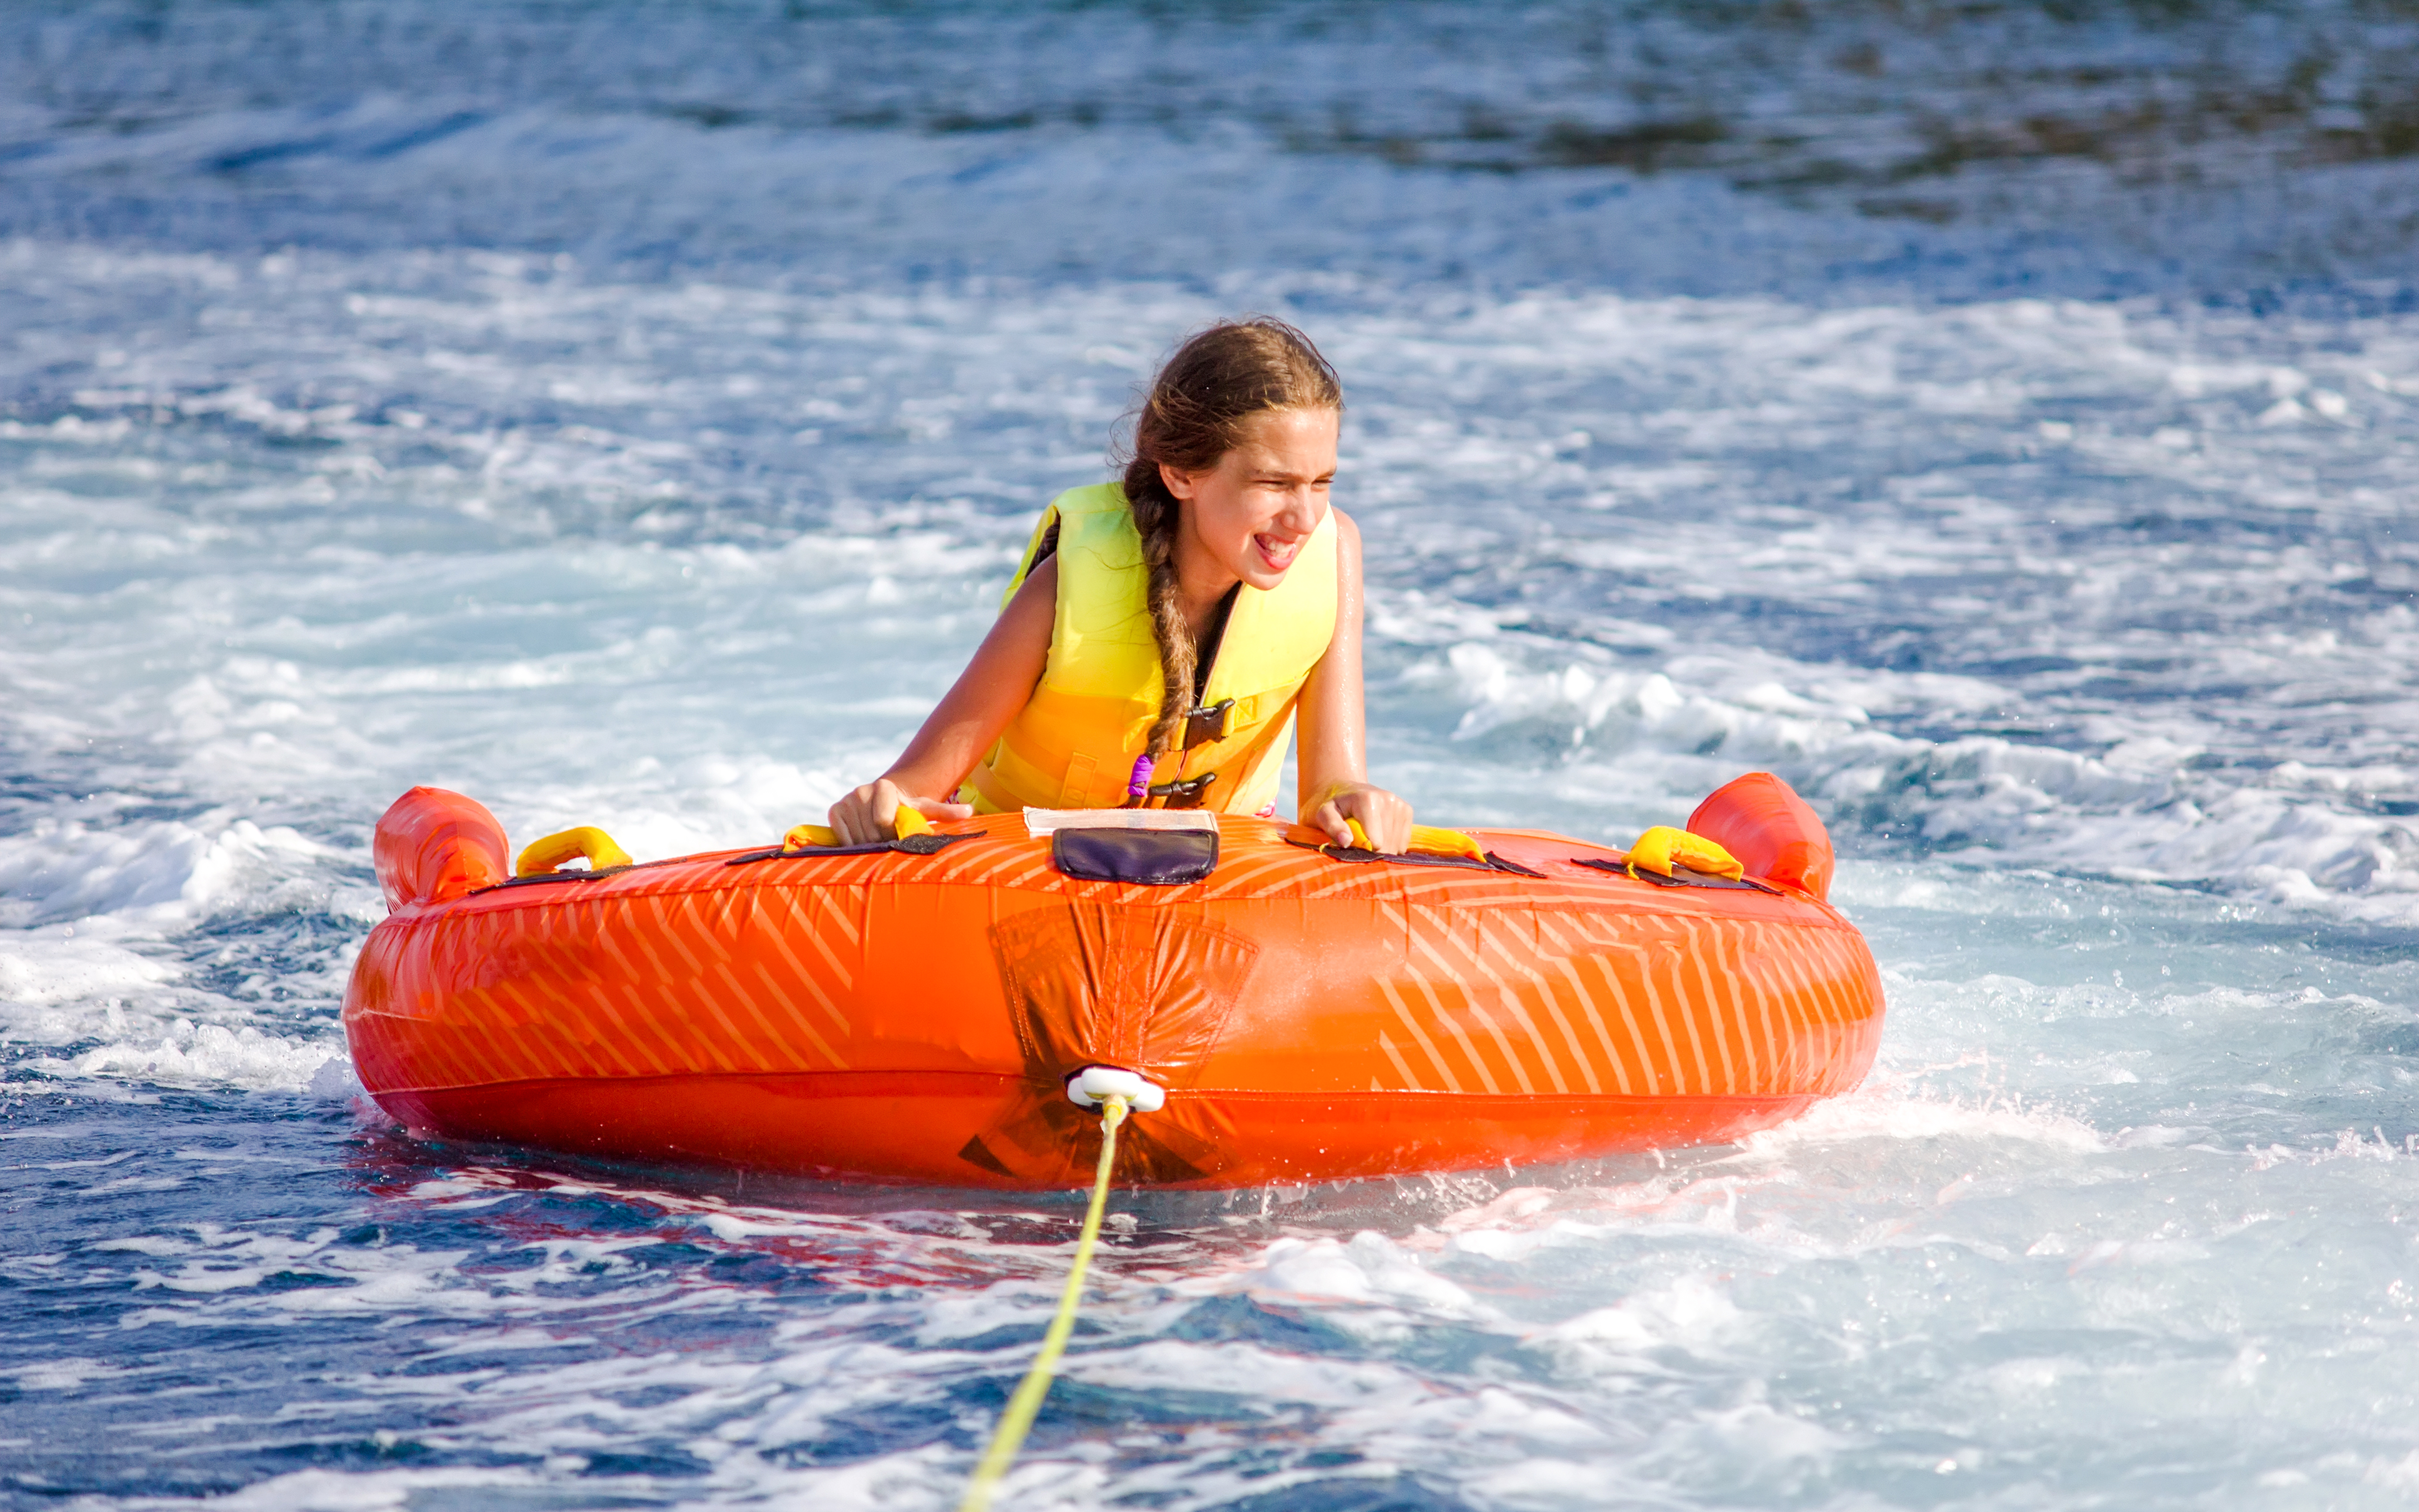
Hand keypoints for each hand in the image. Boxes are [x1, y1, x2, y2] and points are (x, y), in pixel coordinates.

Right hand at [827, 778, 973, 845]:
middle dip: (882, 843)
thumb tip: (969, 812)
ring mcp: (846, 800)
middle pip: (871, 832)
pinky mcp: (835, 811)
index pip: (885, 822)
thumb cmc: (908, 808)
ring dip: (868, 847)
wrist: (884, 800)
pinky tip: (863, 842)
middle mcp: (862, 790)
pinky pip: (842, 838)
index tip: (900, 837)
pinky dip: (853, 846)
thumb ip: (945, 812)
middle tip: (889, 842)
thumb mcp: (925, 809)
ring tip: (878, 842)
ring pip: (857, 838)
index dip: (894, 836)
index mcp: (884, 787)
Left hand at [1308, 781, 1412, 852]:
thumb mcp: (1322, 814)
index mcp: (1368, 800)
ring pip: (1396, 847)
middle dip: (1370, 852)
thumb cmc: (1331, 806)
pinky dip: (1390, 845)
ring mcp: (1400, 805)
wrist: (1343, 790)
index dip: (1361, 851)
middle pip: (1386, 846)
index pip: (1375, 842)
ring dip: (1381, 850)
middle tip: (1356, 841)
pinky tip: (1377, 834)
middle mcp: (1388, 799)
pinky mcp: (1406, 811)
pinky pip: (1402, 843)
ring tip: (1365, 836)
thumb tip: (1346, 841)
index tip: (1350, 845)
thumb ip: (1333, 827)